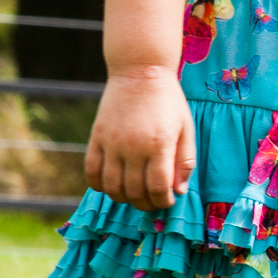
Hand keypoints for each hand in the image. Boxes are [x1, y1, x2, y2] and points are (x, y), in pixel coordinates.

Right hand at [84, 68, 195, 211]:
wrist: (140, 73)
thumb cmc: (169, 102)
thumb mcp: (186, 129)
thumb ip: (184, 161)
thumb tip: (179, 191)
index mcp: (159, 145)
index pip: (158, 187)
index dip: (163, 201)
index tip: (168, 202)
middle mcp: (133, 147)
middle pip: (134, 191)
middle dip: (145, 204)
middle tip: (152, 203)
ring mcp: (111, 143)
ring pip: (111, 186)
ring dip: (123, 198)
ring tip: (134, 196)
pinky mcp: (96, 138)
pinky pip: (91, 171)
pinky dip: (99, 185)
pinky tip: (112, 185)